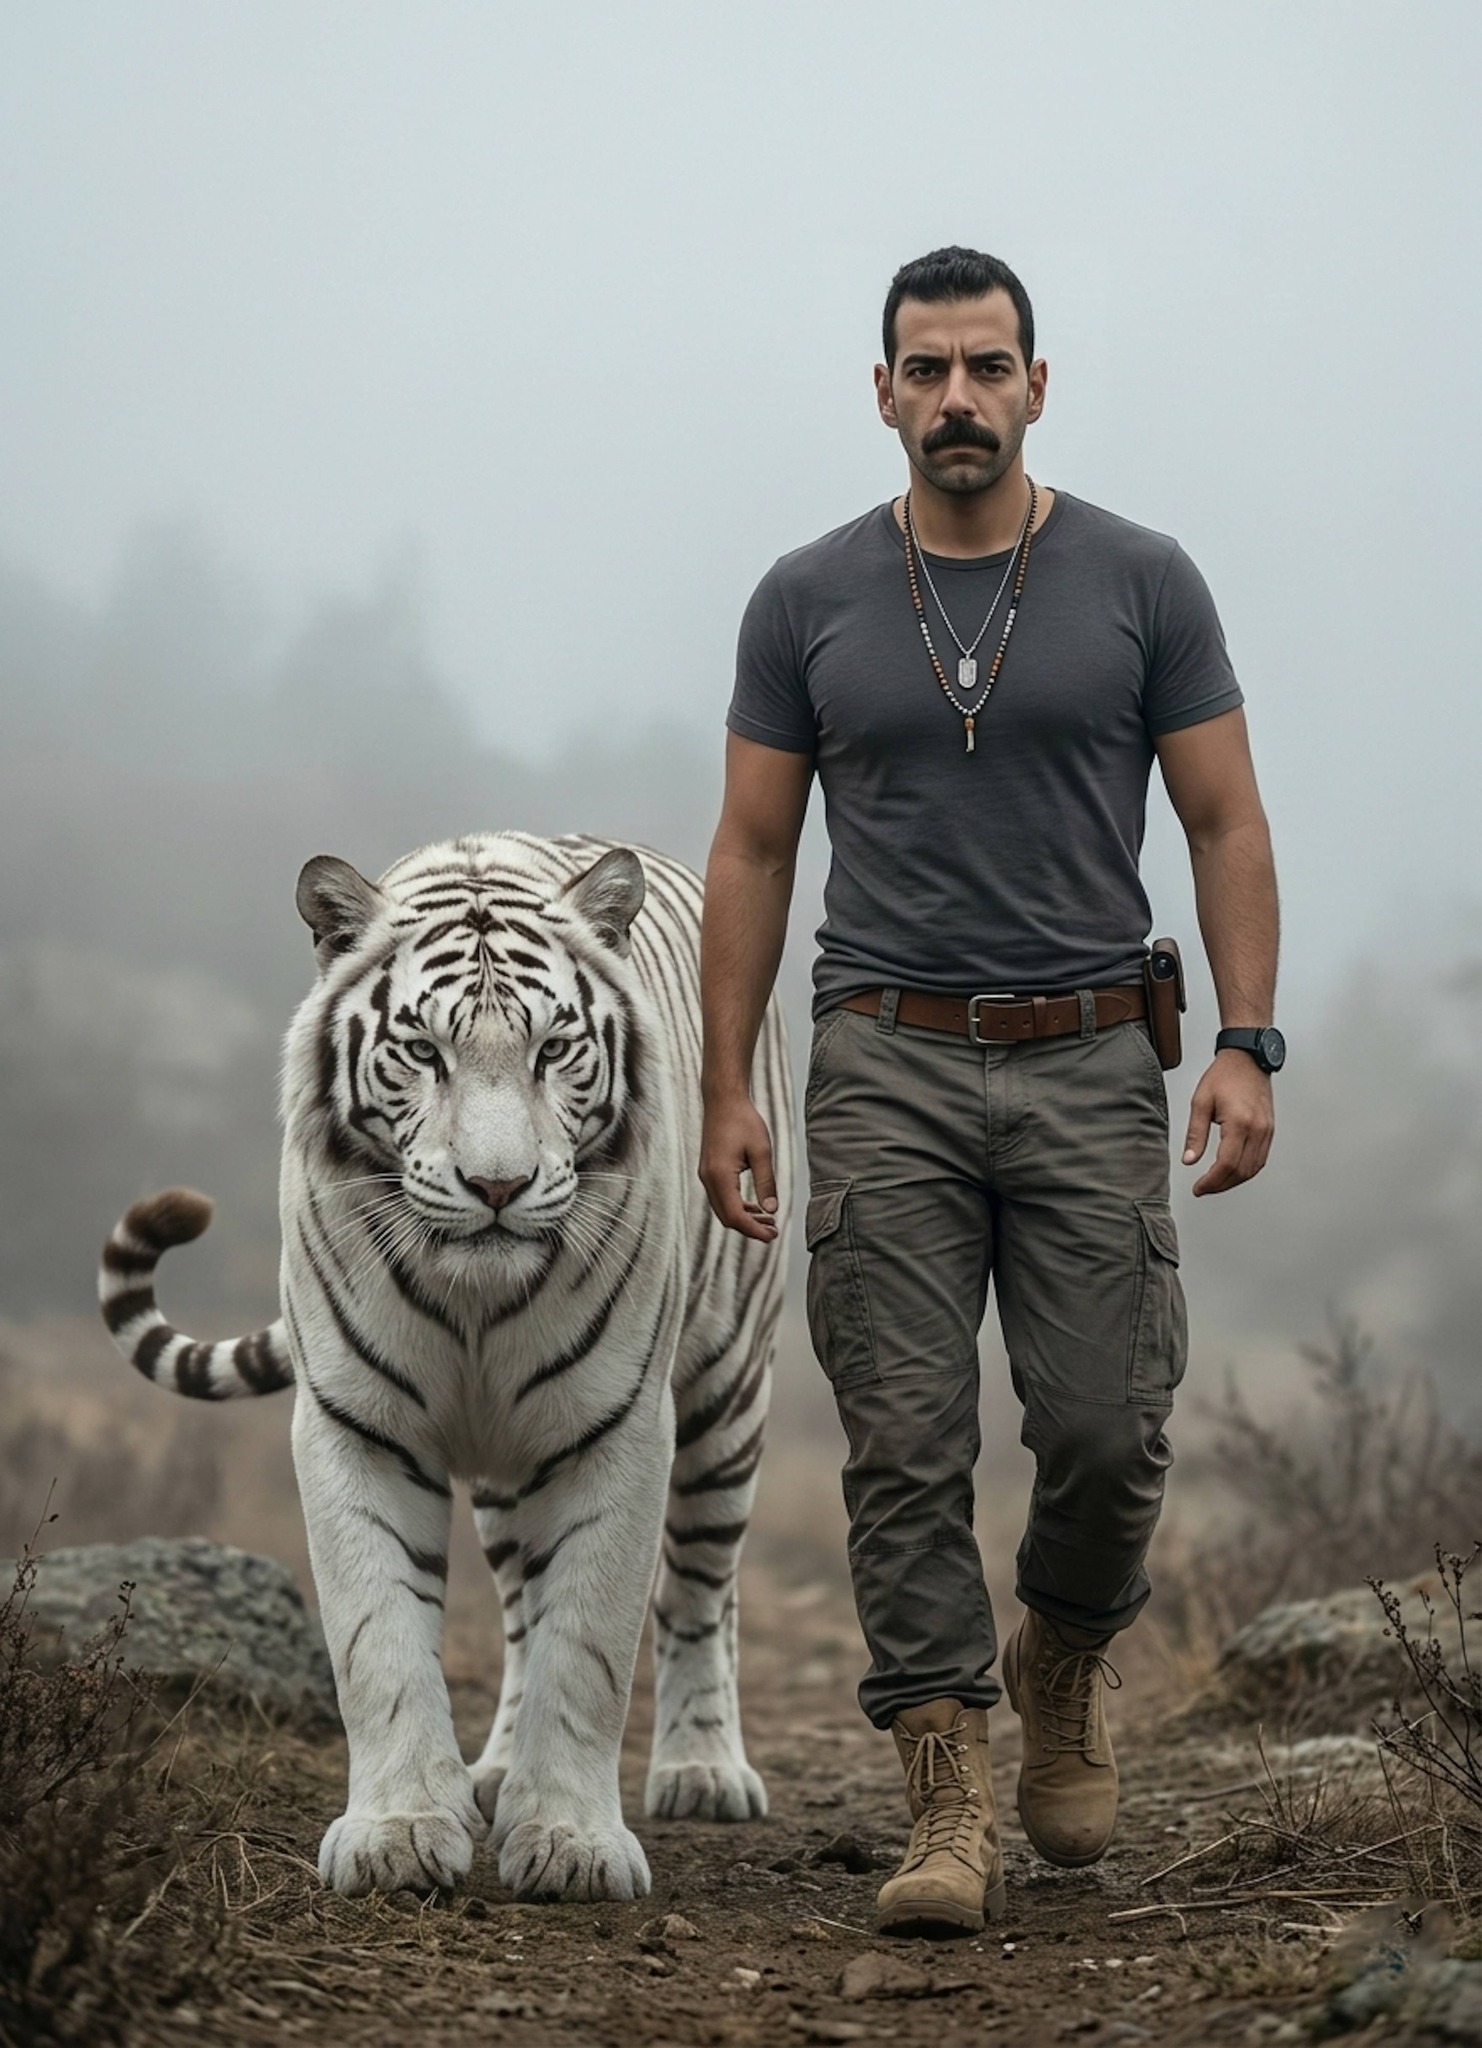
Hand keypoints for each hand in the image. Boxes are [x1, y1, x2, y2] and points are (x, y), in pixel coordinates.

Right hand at [699, 1093, 779, 1241]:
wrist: (723, 1100)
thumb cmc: (743, 1121)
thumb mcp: (761, 1151)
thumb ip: (766, 1182)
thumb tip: (771, 1210)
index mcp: (720, 1176)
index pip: (736, 1216)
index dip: (754, 1230)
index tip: (772, 1236)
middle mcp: (708, 1179)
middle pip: (727, 1217)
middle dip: (750, 1228)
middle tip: (773, 1232)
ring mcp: (706, 1176)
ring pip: (723, 1209)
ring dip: (744, 1218)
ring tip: (768, 1221)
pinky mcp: (709, 1171)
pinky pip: (721, 1198)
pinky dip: (737, 1207)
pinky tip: (755, 1207)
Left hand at [1182, 1050, 1274, 1195]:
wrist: (1247, 1059)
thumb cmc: (1224, 1076)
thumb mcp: (1200, 1103)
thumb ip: (1195, 1134)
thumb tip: (1189, 1160)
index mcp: (1239, 1123)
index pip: (1226, 1165)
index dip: (1211, 1182)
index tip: (1199, 1188)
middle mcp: (1257, 1130)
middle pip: (1241, 1171)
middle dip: (1221, 1185)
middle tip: (1204, 1188)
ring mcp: (1267, 1131)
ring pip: (1253, 1168)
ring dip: (1234, 1180)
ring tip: (1215, 1183)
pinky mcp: (1270, 1130)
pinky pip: (1260, 1159)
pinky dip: (1246, 1170)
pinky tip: (1232, 1171)